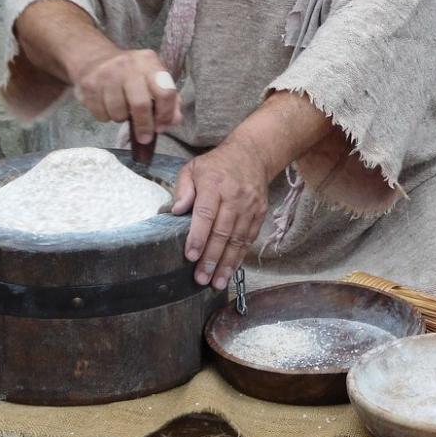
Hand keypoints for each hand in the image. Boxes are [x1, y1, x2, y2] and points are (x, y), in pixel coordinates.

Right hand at [73, 49, 180, 142]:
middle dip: (144, 126)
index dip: (165, 114)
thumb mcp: (152, 78)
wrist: (94, 58)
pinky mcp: (88, 85)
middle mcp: (128, 65)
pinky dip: (106, 117)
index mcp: (148, 62)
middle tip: (144, 137)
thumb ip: (168, 100)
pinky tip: (107, 105)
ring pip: (118, 113)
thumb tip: (174, 121)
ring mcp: (106, 74)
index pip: (165, 92)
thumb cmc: (130, 74)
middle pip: (140, 105)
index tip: (161, 126)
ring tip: (122, 109)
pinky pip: (101, 115)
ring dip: (122, 119)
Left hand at [171, 137, 270, 289]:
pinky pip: (249, 238)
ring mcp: (250, 206)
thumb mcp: (192, 168)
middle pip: (223, 232)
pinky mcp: (260, 213)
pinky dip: (240, 256)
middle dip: (211, 258)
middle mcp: (234, 196)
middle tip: (201, 278)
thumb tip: (175, 211)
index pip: (206, 214)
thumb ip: (182, 190)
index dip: (198, 237)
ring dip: (227, 263)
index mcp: (214, 184)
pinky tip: (230, 270)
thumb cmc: (216, 165)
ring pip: (238, 239)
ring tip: (216, 282)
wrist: (252, 154)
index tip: (191, 256)